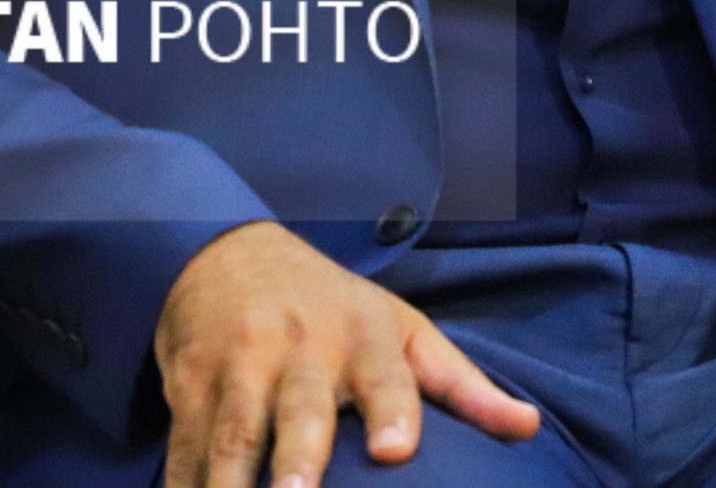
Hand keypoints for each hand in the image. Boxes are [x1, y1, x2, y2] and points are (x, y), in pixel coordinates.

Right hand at [154, 220, 540, 487]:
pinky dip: (185, 486)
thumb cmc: (334, 307)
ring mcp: (237, 366)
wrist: (228, 252)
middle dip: (298, 457)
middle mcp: (298, 349)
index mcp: (362, 336)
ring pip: (232, 433)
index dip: (391, 411)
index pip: (383, 375)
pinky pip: (185, 447)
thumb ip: (462, 384)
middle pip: (297, 408)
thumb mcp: (403, 330)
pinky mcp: (189, 386)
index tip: (395, 452)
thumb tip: (530, 428)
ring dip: (231, 482)